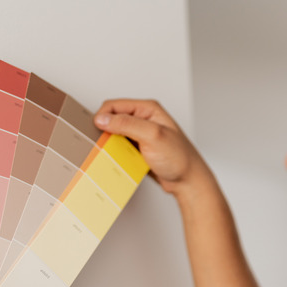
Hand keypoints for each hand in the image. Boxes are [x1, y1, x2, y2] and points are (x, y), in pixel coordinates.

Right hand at [94, 99, 211, 196]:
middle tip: (103, 144)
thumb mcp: (152, 136)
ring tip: (111, 153)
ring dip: (110, 144)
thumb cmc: (179, 158)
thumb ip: (127, 124)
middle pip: (113, 119)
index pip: (114, 105)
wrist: (188, 181)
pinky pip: (120, 147)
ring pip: (115, 135)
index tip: (98, 131)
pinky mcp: (139, 148)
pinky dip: (116, 153)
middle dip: (105, 131)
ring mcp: (141, 135)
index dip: (103, 116)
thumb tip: (103, 119)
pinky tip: (119, 160)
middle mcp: (144, 119)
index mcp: (148, 109)